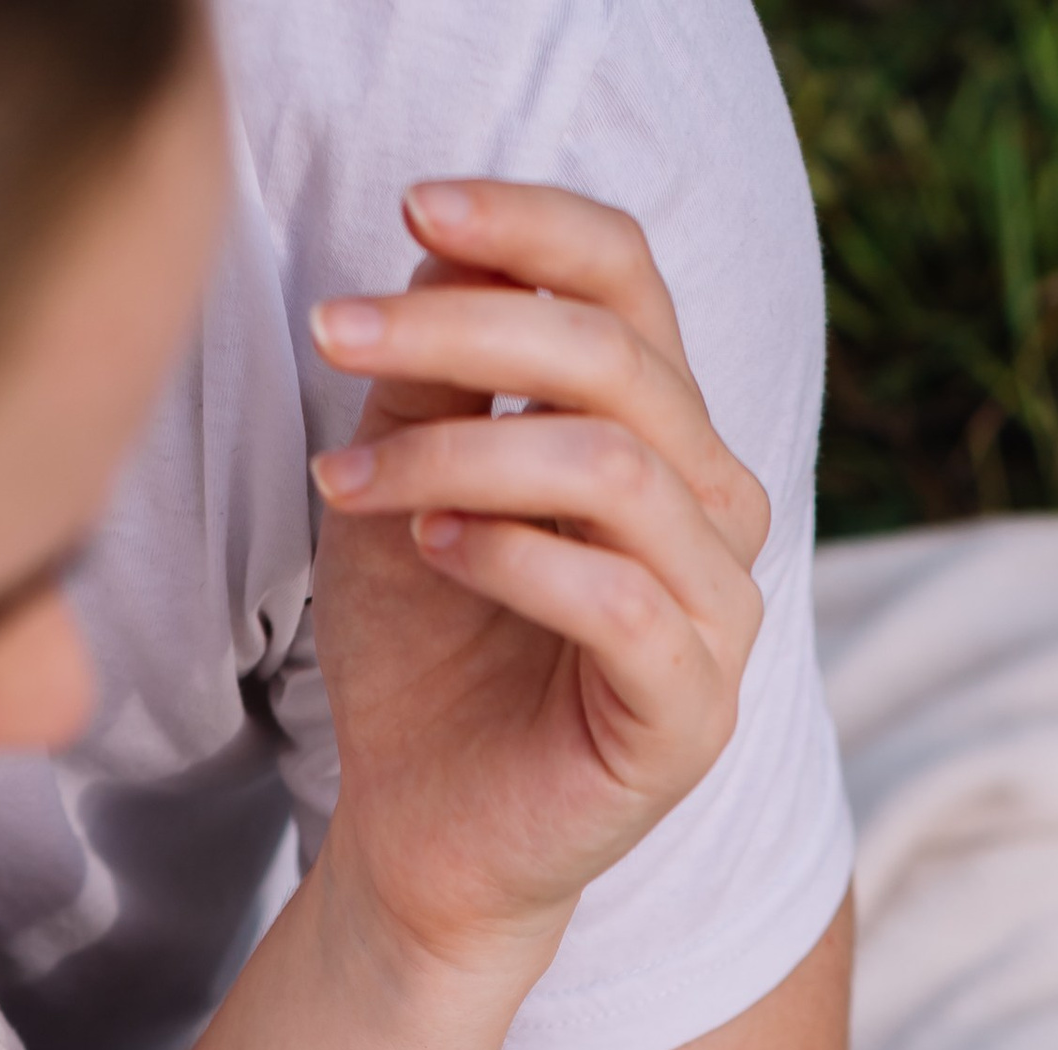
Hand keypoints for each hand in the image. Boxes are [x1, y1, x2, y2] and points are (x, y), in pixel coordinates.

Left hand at [309, 184, 769, 981]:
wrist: (417, 834)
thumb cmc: (421, 655)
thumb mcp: (407, 479)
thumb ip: (439, 373)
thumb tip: (449, 243)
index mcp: (659, 436)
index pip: (632, 281)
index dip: (532, 223)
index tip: (408, 207)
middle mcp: (713, 510)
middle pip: (620, 358)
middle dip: (466, 324)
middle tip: (337, 333)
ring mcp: (720, 618)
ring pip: (618, 469)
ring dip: (466, 450)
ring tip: (357, 482)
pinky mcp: (694, 716)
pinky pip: (624, 603)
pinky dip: (514, 557)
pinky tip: (432, 549)